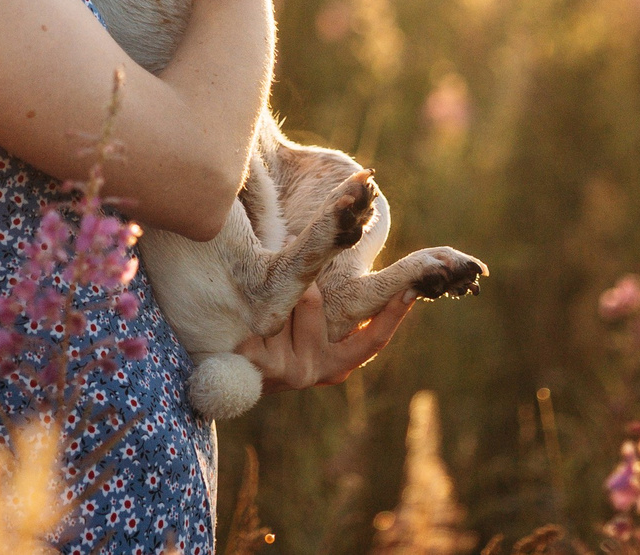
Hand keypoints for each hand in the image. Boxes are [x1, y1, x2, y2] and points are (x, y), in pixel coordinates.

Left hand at [235, 284, 411, 389]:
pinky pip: (259, 315)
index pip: (374, 340)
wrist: (225, 378)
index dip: (394, 314)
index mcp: (336, 365)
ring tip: (253, 313)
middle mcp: (316, 372)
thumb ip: (332, 316)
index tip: (413, 289)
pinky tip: (238, 326)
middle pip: (313, 302)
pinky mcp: (260, 365)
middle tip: (285, 261)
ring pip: (284, 303)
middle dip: (298, 285)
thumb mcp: (305, 333)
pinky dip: (248, 311)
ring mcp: (288, 371)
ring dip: (268, 299)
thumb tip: (367, 273)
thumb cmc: (271, 344)